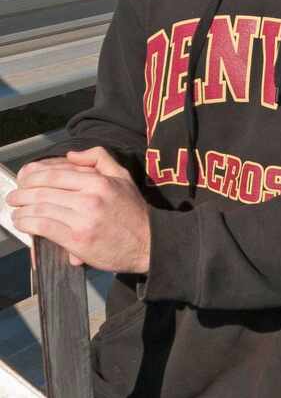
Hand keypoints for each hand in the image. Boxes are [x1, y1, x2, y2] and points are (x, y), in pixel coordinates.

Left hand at [8, 148, 150, 273]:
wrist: (148, 242)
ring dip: (20, 210)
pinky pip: (43, 227)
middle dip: (21, 193)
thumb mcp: (123, 177)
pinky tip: (23, 223)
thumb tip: (71, 155)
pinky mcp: (77, 240)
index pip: (55, 173)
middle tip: (14, 196)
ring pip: (39, 209)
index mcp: (99, 182)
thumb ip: (100, 158)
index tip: (25, 180)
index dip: (33, 175)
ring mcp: (82, 220)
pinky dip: (27, 224)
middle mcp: (90, 199)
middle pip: (42, 190)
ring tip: (16, 211)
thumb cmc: (134, 212)